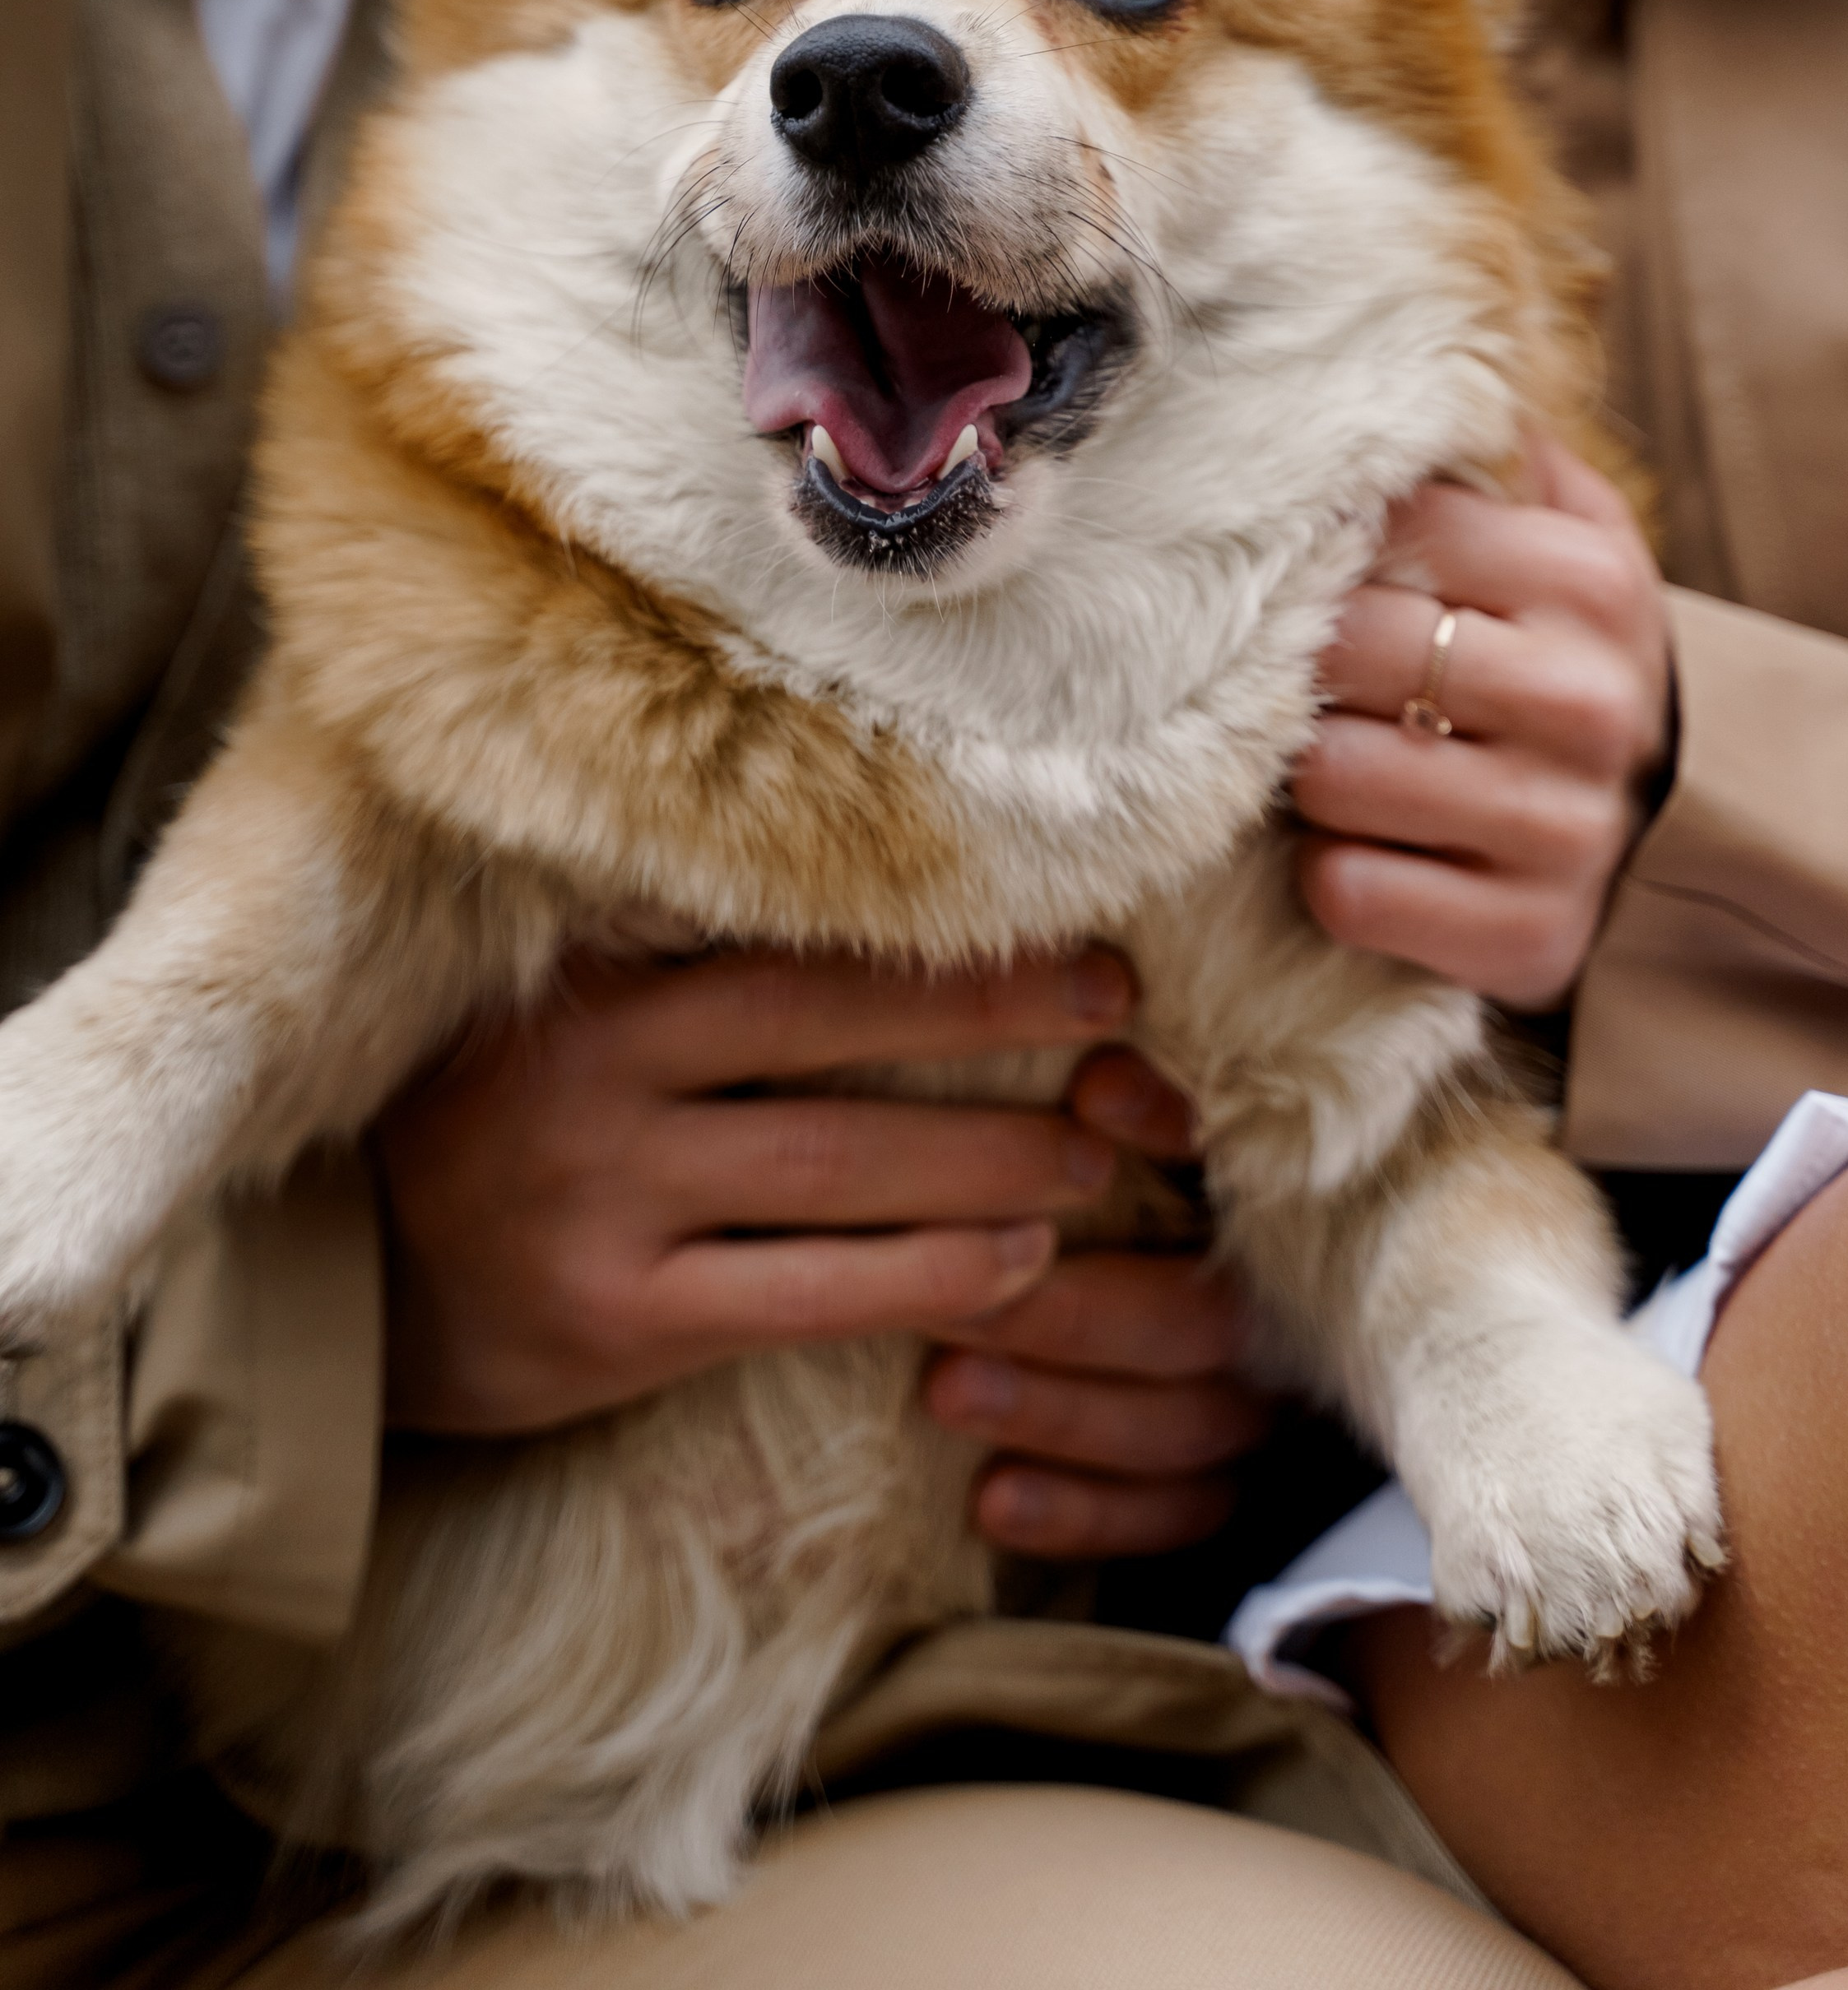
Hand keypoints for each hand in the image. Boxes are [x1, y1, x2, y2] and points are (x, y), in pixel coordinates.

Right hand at [379, 946, 1131, 1437]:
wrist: (347, 1285)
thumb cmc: (495, 1121)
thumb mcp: (564, 1010)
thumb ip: (683, 954)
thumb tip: (896, 906)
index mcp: (595, 977)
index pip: (801, 935)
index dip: (946, 933)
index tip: (1077, 922)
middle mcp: (597, 1072)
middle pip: (837, 1031)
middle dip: (998, 1017)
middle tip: (1123, 1020)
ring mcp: (604, 1199)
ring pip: (843, 1170)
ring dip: (991, 1161)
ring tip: (1095, 1157)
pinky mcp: (618, 1318)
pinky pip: (808, 1294)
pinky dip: (928, 1276)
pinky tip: (1019, 1266)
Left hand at [926, 1048, 1270, 1556]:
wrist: (1158, 1307)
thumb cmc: (1127, 1194)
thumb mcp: (1148, 1135)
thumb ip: (1146, 1109)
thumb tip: (1097, 1079)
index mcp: (1267, 1218)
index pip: (1234, 1184)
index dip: (1165, 1138)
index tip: (1082, 1103)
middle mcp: (1279, 1316)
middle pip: (1192, 1327)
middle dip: (1065, 1316)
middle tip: (953, 1303)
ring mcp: (1256, 1412)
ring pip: (1173, 1430)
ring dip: (1056, 1413)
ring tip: (946, 1391)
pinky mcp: (1219, 1489)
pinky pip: (1166, 1519)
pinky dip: (1079, 1515)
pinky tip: (990, 1503)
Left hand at [1291, 433, 1672, 1009]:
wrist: (1657, 826)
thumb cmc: (1558, 656)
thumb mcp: (1558, 537)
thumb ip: (1485, 455)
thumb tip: (1383, 353)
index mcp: (1589, 579)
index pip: (1391, 527)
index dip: (1325, 550)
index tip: (1311, 568)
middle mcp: (1588, 701)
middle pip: (1348, 647)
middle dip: (1307, 665)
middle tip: (1312, 677)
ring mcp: (1562, 828)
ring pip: (1333, 772)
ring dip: (1306, 774)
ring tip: (1338, 761)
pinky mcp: (1527, 937)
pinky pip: (1350, 891)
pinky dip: (1331, 875)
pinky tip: (1364, 851)